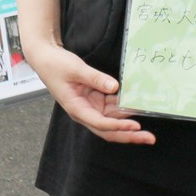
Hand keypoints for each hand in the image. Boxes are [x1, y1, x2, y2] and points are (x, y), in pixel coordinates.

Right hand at [26, 43, 153, 144]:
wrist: (46, 58)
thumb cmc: (55, 65)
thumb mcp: (75, 69)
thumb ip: (95, 78)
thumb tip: (115, 86)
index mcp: (76, 108)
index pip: (100, 123)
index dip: (118, 126)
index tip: (135, 125)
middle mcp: (85, 112)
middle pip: (109, 130)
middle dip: (129, 135)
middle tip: (149, 138)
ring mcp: (90, 106)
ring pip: (113, 121)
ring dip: (130, 124)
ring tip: (148, 128)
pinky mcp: (95, 99)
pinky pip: (112, 107)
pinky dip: (124, 108)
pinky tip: (138, 106)